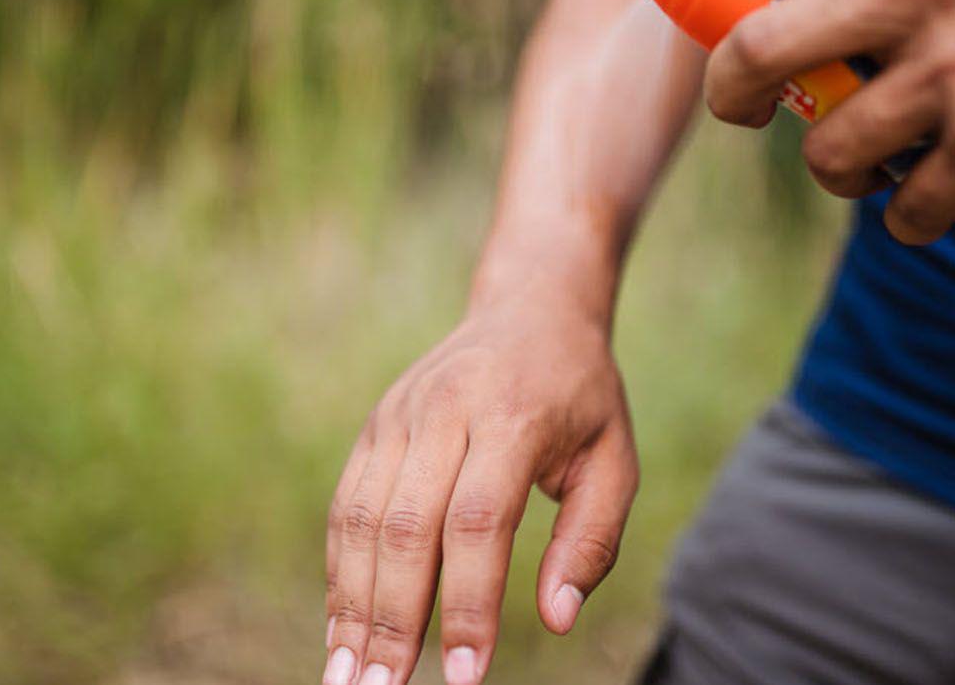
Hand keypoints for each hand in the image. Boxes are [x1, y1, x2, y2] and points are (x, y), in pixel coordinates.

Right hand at [323, 292, 636, 684]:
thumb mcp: (614, 459)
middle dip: (393, 619)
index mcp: (513, 415)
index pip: (479, 522)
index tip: (465, 676)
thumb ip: (591, 541)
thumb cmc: (582, 396)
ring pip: (362, 519)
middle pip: (407, 526)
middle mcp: (446, 409)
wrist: (530, 307)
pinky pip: (346, 504)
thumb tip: (556, 619)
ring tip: (348, 676)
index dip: (467, 603)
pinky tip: (342, 625)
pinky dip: (339, 570)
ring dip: (351, 604)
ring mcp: (400, 415)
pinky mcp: (375, 426)